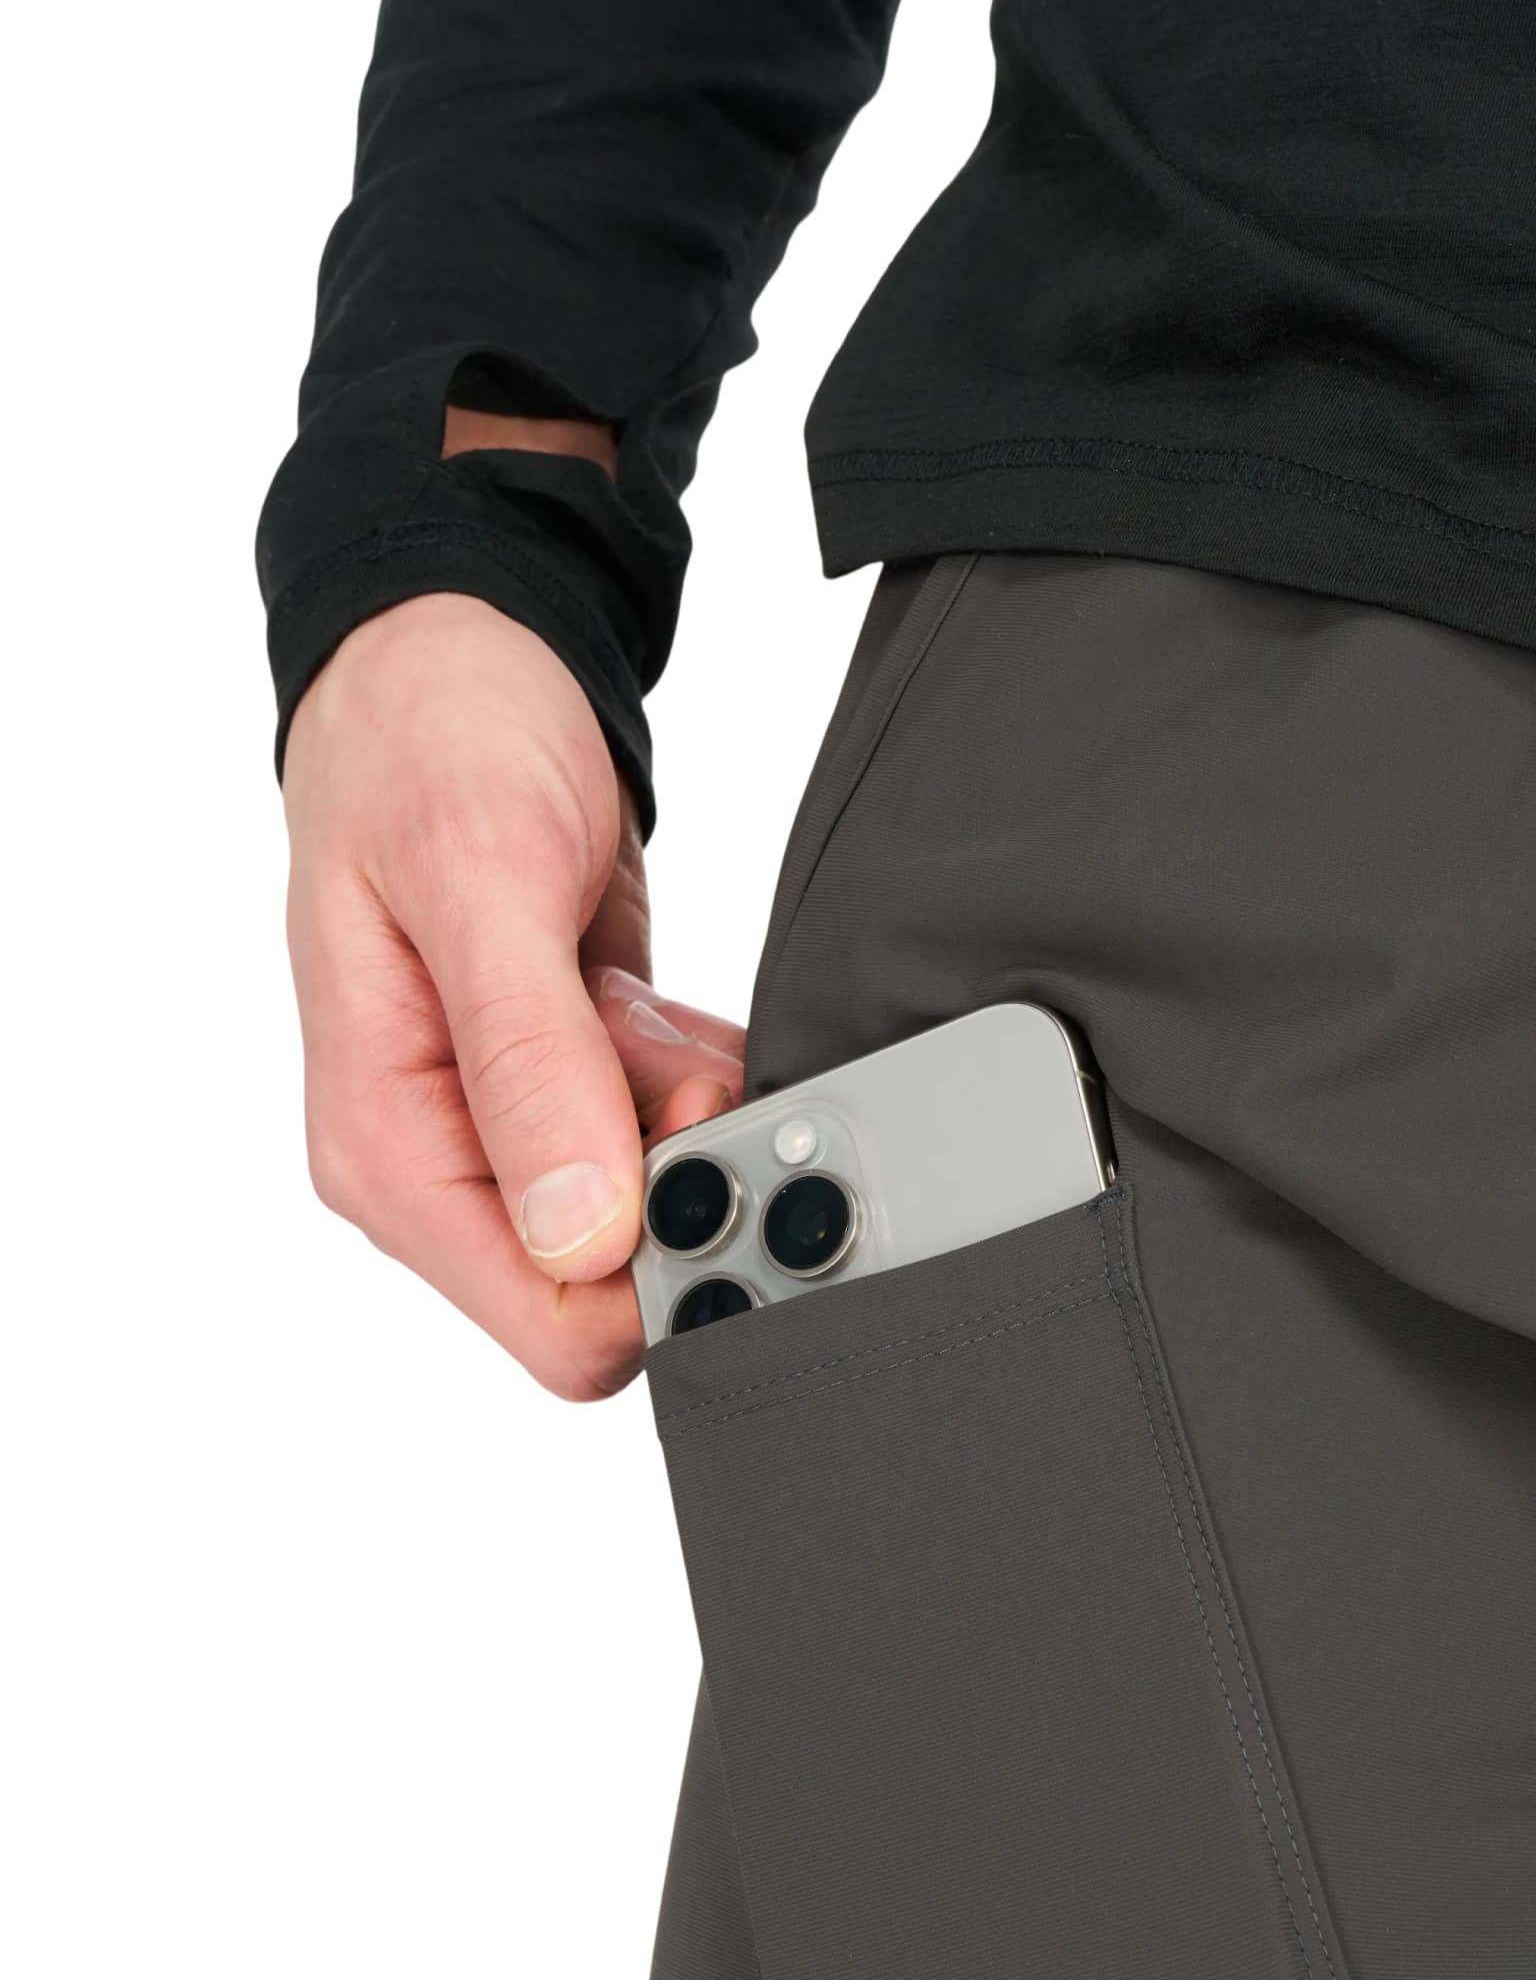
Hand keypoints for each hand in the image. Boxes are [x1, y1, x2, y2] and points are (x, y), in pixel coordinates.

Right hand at [284, 593, 743, 1396]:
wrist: (447, 657)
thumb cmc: (430, 739)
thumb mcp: (481, 879)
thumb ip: (528, 1063)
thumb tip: (581, 1230)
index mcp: (388, 1150)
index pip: (552, 1322)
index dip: (659, 1260)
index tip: (702, 1138)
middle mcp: (441, 1166)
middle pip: (618, 1280)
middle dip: (691, 1182)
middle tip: (695, 1063)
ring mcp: (507, 1134)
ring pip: (661, 1211)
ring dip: (699, 1117)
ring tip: (656, 1010)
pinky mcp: (569, 1093)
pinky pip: (674, 1141)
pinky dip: (702, 1082)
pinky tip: (672, 1013)